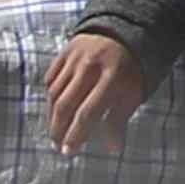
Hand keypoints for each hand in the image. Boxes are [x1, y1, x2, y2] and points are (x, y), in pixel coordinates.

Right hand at [43, 30, 154, 155]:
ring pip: (54, 93)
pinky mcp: (63, 53)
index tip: (69, 151)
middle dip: (59, 129)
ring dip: (52, 117)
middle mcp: (89, 67)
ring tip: (54, 133)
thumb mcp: (134, 92)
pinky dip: (49, 97)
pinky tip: (52, 111)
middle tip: (58, 146)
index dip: (76, 134)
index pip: (88, 112)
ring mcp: (73, 59)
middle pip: (66, 104)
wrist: (123, 32)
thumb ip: (120, 118)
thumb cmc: (132, 68)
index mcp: (111, 78)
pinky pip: (50, 79)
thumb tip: (112, 149)